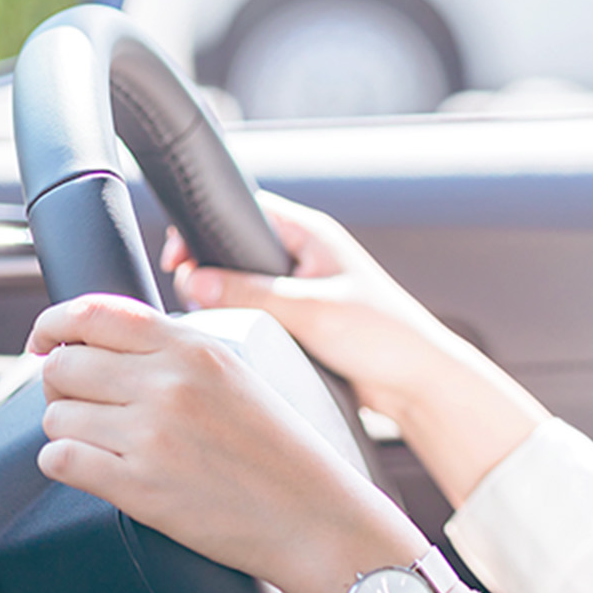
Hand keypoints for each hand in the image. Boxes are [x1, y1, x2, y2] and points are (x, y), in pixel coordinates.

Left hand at [29, 294, 434, 592]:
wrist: (314, 516)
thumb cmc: (283, 453)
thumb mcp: (238, 375)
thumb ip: (176, 353)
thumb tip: (104, 345)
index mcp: (195, 349)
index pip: (94, 313)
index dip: (54, 322)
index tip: (45, 339)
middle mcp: (168, 385)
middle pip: (63, 364)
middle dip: (59, 384)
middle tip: (80, 401)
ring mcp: (150, 435)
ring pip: (55, 415)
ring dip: (67, 429)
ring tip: (104, 442)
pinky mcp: (136, 486)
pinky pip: (59, 461)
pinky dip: (66, 465)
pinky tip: (97, 468)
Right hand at [161, 193, 444, 419]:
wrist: (415, 382)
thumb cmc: (383, 336)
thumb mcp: (310, 310)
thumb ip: (251, 293)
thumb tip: (194, 280)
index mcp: (311, 235)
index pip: (244, 210)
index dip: (205, 227)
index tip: (178, 256)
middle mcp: (304, 257)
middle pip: (235, 250)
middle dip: (209, 269)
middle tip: (191, 294)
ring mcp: (301, 290)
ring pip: (243, 286)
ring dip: (225, 300)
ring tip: (212, 320)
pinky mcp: (301, 322)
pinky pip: (257, 314)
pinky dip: (242, 323)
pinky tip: (235, 339)